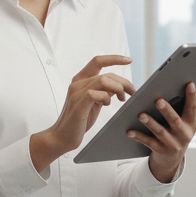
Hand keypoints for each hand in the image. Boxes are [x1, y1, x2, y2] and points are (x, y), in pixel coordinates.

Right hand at [30, 56, 134, 171]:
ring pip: (103, 80)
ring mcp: (76, 93)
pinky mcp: (78, 104)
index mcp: (80, 80)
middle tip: (133, 92)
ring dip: (118, 88)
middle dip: (124, 82)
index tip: (129, 60)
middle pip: (107, 74)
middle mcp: (77, 83)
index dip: (114, 58)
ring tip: (122, 99)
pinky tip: (106, 105)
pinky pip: (96, 93)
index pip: (97, 61)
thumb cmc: (79, 121)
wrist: (62, 137)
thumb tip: (119, 85)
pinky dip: (106, 97)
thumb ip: (103, 91)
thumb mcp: (94, 102)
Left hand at [127, 82, 195, 183]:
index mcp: (192, 124)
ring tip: (141, 114)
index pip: (193, 108)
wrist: (172, 159)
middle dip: (167, 110)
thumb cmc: (183, 132)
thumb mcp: (194, 122)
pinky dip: (139, 136)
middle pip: (175, 120)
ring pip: (160, 132)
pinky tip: (129, 131)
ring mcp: (171, 143)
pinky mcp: (160, 150)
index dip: (192, 96)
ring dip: (150, 123)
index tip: (189, 84)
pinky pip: (148, 142)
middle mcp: (183, 134)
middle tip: (158, 100)